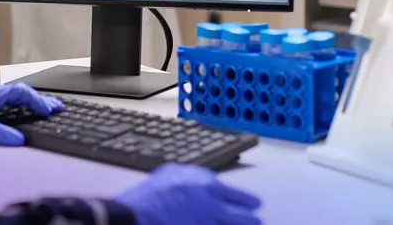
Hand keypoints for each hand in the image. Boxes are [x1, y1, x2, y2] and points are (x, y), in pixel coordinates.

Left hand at [0, 83, 62, 145]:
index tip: (49, 110)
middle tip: (56, 107)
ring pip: (14, 99)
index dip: (37, 100)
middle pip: (20, 94)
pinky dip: (20, 108)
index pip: (21, 93)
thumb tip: (20, 139)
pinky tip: (23, 116)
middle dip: (39, 100)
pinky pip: (6, 105)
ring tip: (45, 110)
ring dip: (30, 103)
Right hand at [116, 163, 260, 224]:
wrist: (135, 214)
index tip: (254, 204)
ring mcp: (207, 223)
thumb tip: (204, 182)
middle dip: (251, 220)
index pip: (238, 196)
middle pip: (243, 216)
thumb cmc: (150, 194)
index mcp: (207, 185)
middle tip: (256, 220)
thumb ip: (193, 178)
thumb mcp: (172, 173)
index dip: (248, 202)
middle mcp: (212, 206)